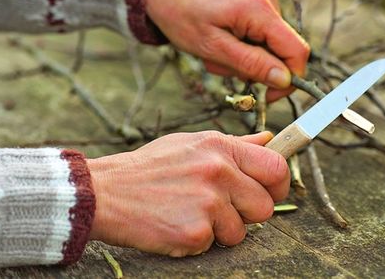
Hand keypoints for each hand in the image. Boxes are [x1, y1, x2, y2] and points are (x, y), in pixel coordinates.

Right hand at [88, 131, 289, 256]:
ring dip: (220, 231)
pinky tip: (176, 224)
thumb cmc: (149, 168)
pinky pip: (213, 245)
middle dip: (247, 214)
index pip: (276, 167)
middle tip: (220, 208)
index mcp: (219, 147)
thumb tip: (269, 139)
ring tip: (190, 213)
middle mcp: (218, 171)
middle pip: (265, 206)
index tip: (269, 192)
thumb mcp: (190, 144)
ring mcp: (208, 202)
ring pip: (241, 232)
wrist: (106, 192)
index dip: (278, 185)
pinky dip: (197, 241)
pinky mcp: (195, 231)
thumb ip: (234, 145)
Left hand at [145, 0, 309, 101]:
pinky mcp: (255, 7)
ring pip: (268, 49)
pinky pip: (258, 39)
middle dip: (254, 69)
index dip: (288, 80)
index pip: (297, 52)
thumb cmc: (181, 16)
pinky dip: (239, 49)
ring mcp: (263, 3)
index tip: (265, 96)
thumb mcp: (214, 48)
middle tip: (220, 65)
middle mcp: (269, 3)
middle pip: (281, 53)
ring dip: (242, 61)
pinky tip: (217, 43)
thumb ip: (251, 64)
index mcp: (261, 10)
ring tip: (213, 52)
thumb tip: (285, 80)